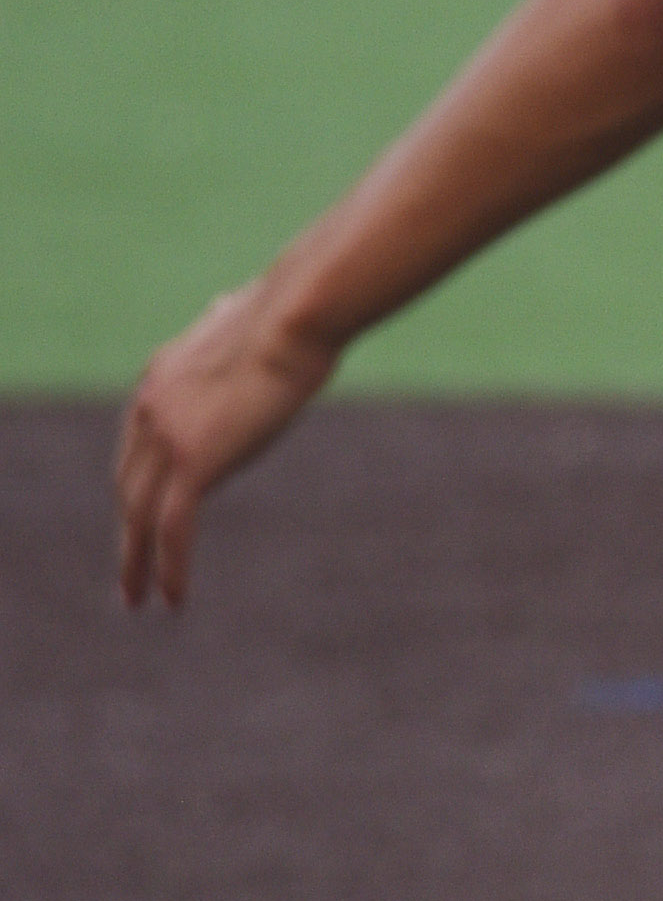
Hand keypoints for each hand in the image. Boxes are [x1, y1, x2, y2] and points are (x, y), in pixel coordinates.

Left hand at [117, 282, 340, 608]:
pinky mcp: (194, 463)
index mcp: (160, 376)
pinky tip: (173, 599)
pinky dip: (168, 567)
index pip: (138, 442)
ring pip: (138, 515)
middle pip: (128, 483)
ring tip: (139, 598)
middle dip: (128, 526)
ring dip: (135, 562)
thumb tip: (234, 301)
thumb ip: (232, 321)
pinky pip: (171, 529)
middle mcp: (150, 408)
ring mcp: (167, 436)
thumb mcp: (251, 316)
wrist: (296, 314)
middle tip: (130, 565)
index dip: (140, 480)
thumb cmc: (294, 309)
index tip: (145, 508)